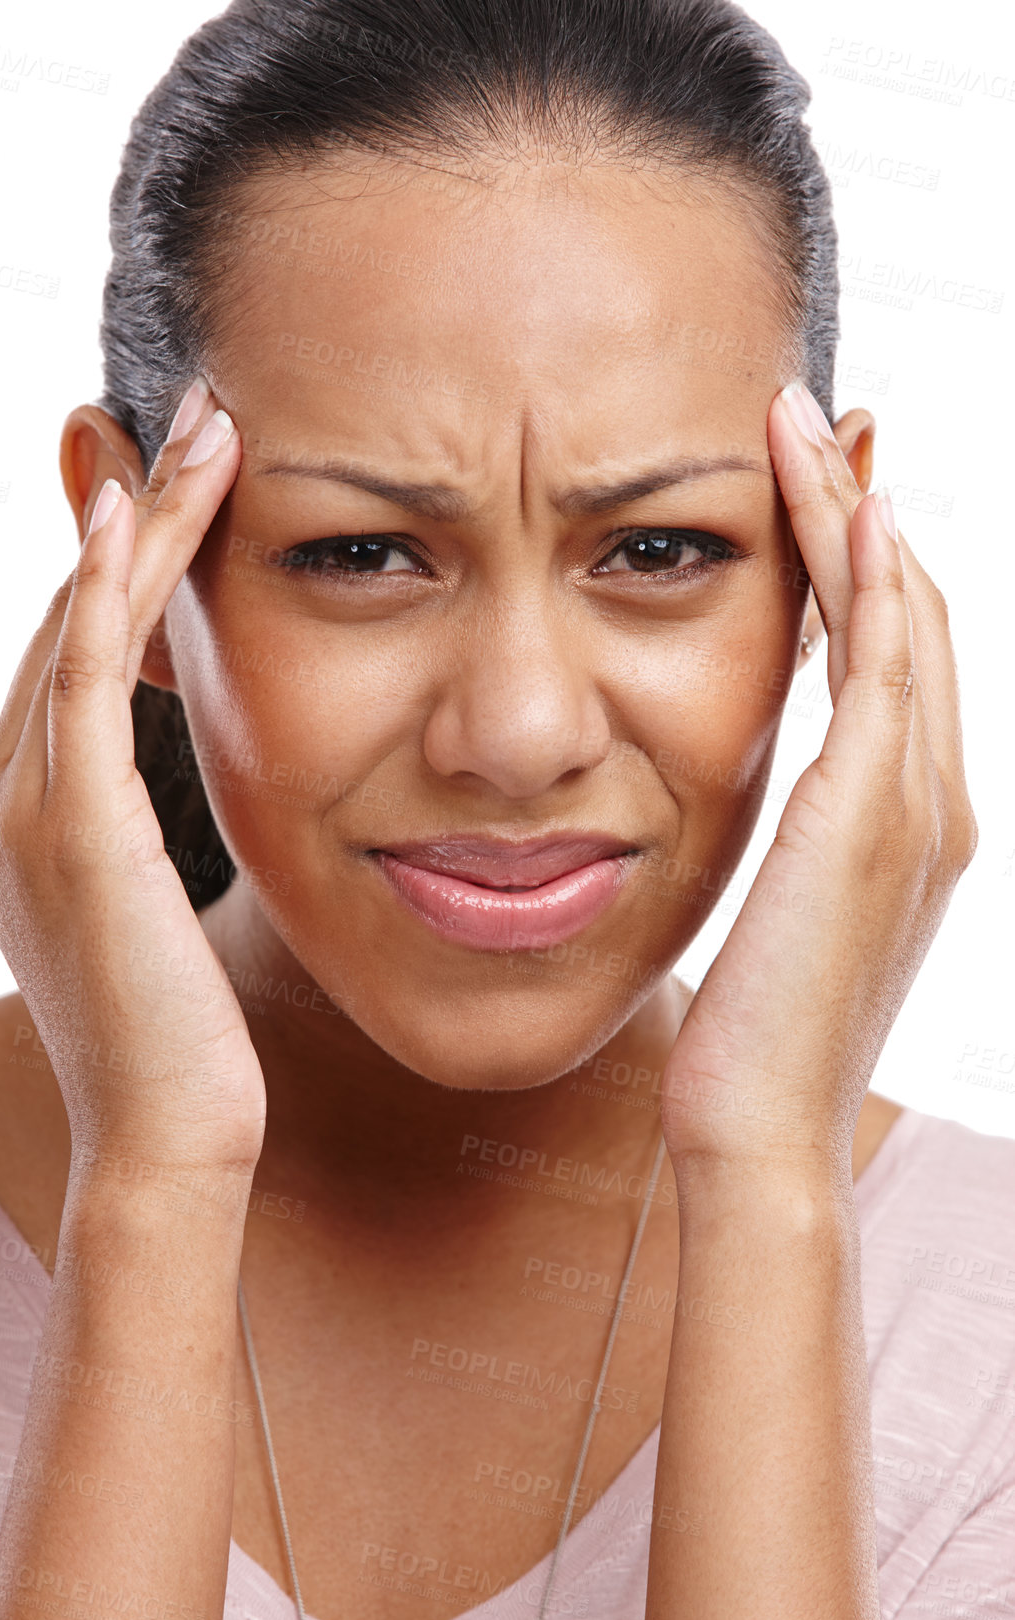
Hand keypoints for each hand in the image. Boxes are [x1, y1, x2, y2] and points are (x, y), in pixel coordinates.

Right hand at [0, 383, 264, 1170]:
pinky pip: (78, 677)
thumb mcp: (151, 911)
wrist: (165, 1139)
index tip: (187, 483)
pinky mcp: (69, 829)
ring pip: (72, 626)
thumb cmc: (179, 1038)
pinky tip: (137, 508)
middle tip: (199, 417)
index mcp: (16, 820)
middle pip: (58, 621)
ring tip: (209, 429)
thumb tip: (172, 789)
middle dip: (130, 513)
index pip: (65, 660)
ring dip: (141, 519)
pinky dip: (102, 588)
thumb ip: (140, 832)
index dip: (120, 565)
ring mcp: (19, 813)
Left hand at [658, 380, 977, 1172]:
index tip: (820, 486)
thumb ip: (791, 853)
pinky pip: (881, 671)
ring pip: (903, 622)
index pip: (896, 660)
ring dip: (856, 516)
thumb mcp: (775, 921)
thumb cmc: (750, 1041)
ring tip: (808, 428)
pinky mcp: (870, 819)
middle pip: (915, 618)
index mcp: (910, 825)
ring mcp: (917, 809)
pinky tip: (846, 509)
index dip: (866, 565)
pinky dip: (868, 584)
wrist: (760, 1131)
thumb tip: (753, 812)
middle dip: (867, 513)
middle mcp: (935, 805)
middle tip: (822, 422)